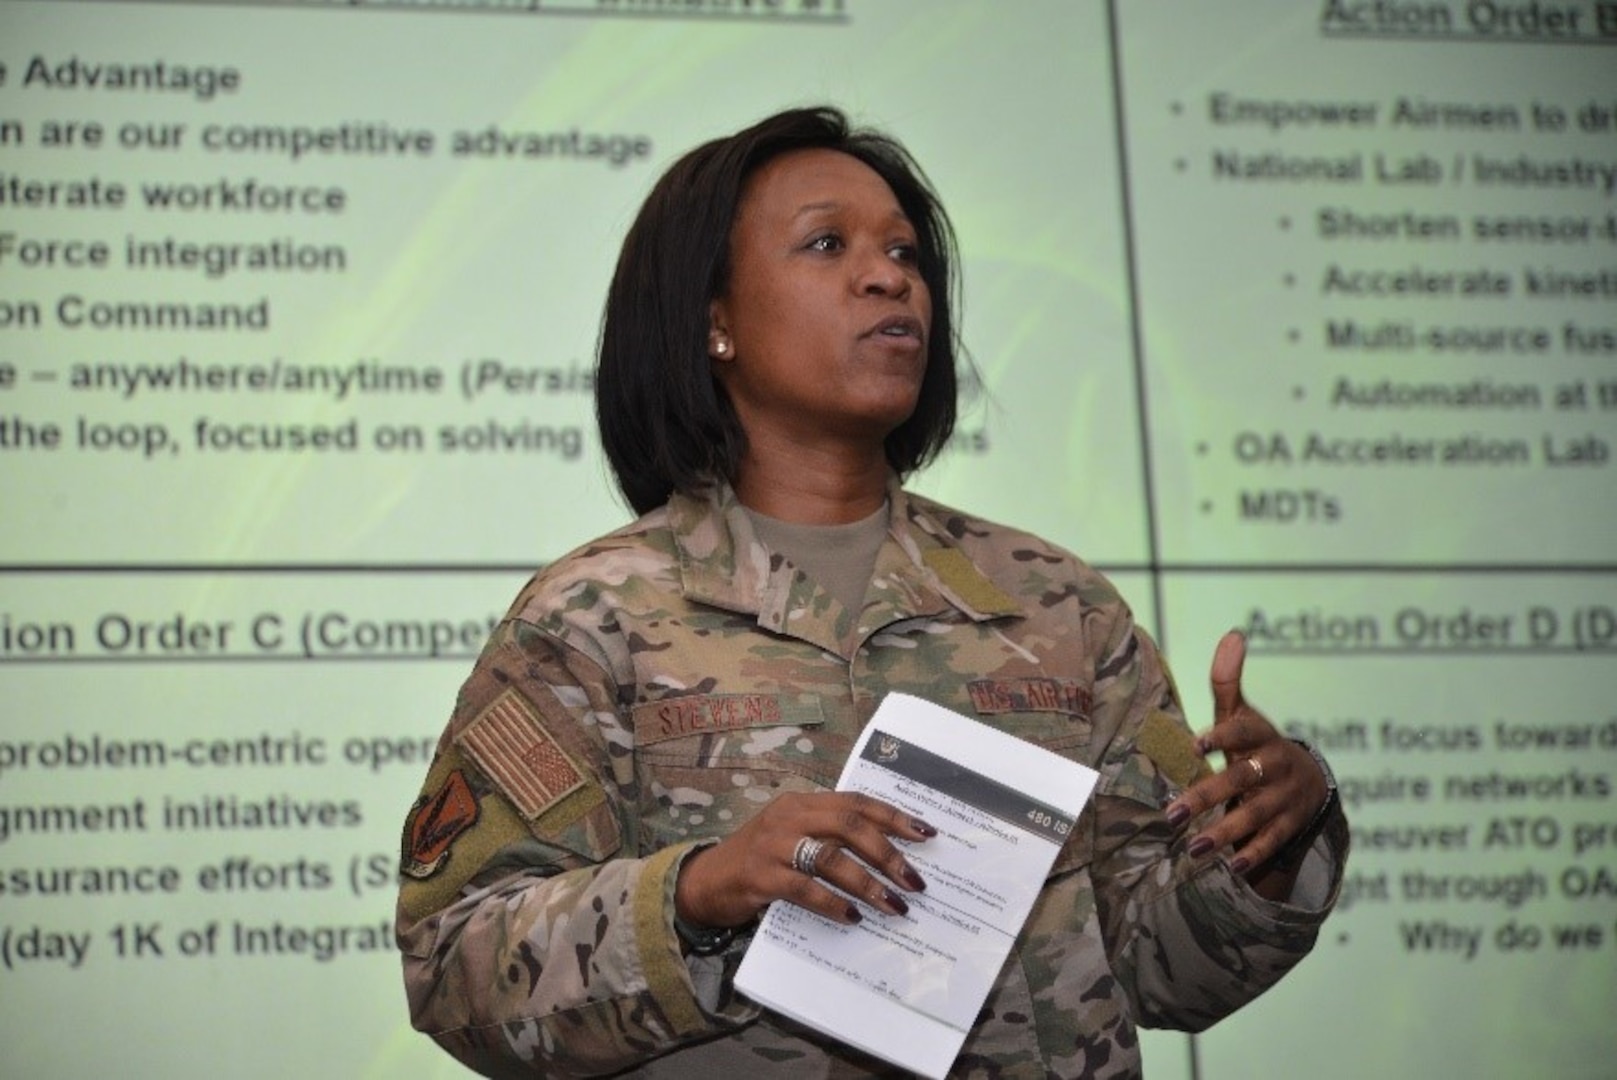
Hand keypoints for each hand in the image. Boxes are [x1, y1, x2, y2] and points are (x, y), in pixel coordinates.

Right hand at [674, 791, 933, 928]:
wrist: (703, 883)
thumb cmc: (758, 863)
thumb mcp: (793, 840)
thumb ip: (829, 841)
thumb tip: (887, 861)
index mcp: (802, 803)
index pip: (856, 802)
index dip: (894, 816)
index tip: (927, 833)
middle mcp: (789, 816)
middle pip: (850, 826)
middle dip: (888, 853)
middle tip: (914, 881)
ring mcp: (772, 845)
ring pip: (830, 857)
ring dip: (867, 883)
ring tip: (893, 905)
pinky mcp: (759, 875)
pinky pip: (804, 888)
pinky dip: (832, 903)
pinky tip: (852, 918)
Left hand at [1165, 630, 1327, 892]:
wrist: (1309, 780)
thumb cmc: (1258, 744)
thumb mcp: (1243, 714)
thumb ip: (1228, 681)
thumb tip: (1233, 633)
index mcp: (1261, 735)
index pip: (1243, 731)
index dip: (1222, 735)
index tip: (1195, 744)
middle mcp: (1275, 766)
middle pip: (1241, 779)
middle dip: (1207, 796)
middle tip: (1171, 814)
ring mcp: (1285, 798)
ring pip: (1256, 815)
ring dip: (1226, 832)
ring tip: (1193, 847)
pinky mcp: (1291, 826)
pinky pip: (1274, 843)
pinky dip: (1254, 855)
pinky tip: (1231, 868)